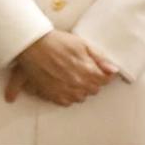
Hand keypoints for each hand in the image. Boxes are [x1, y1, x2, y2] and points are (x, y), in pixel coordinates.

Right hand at [4, 32, 119, 105]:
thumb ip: (99, 58)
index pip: (105, 80)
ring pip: (81, 97)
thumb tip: (113, 70)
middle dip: (92, 81)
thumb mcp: (82, 44)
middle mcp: (77, 84)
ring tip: (71, 77)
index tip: (97, 69)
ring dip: (80, 89)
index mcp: (87, 71)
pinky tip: (62, 84)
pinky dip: (67, 95)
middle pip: (94, 90)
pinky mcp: (52, 95)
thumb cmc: (56, 41)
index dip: (102, 74)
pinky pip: (66, 102)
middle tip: (82, 70)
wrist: (32, 44)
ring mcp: (64, 91)